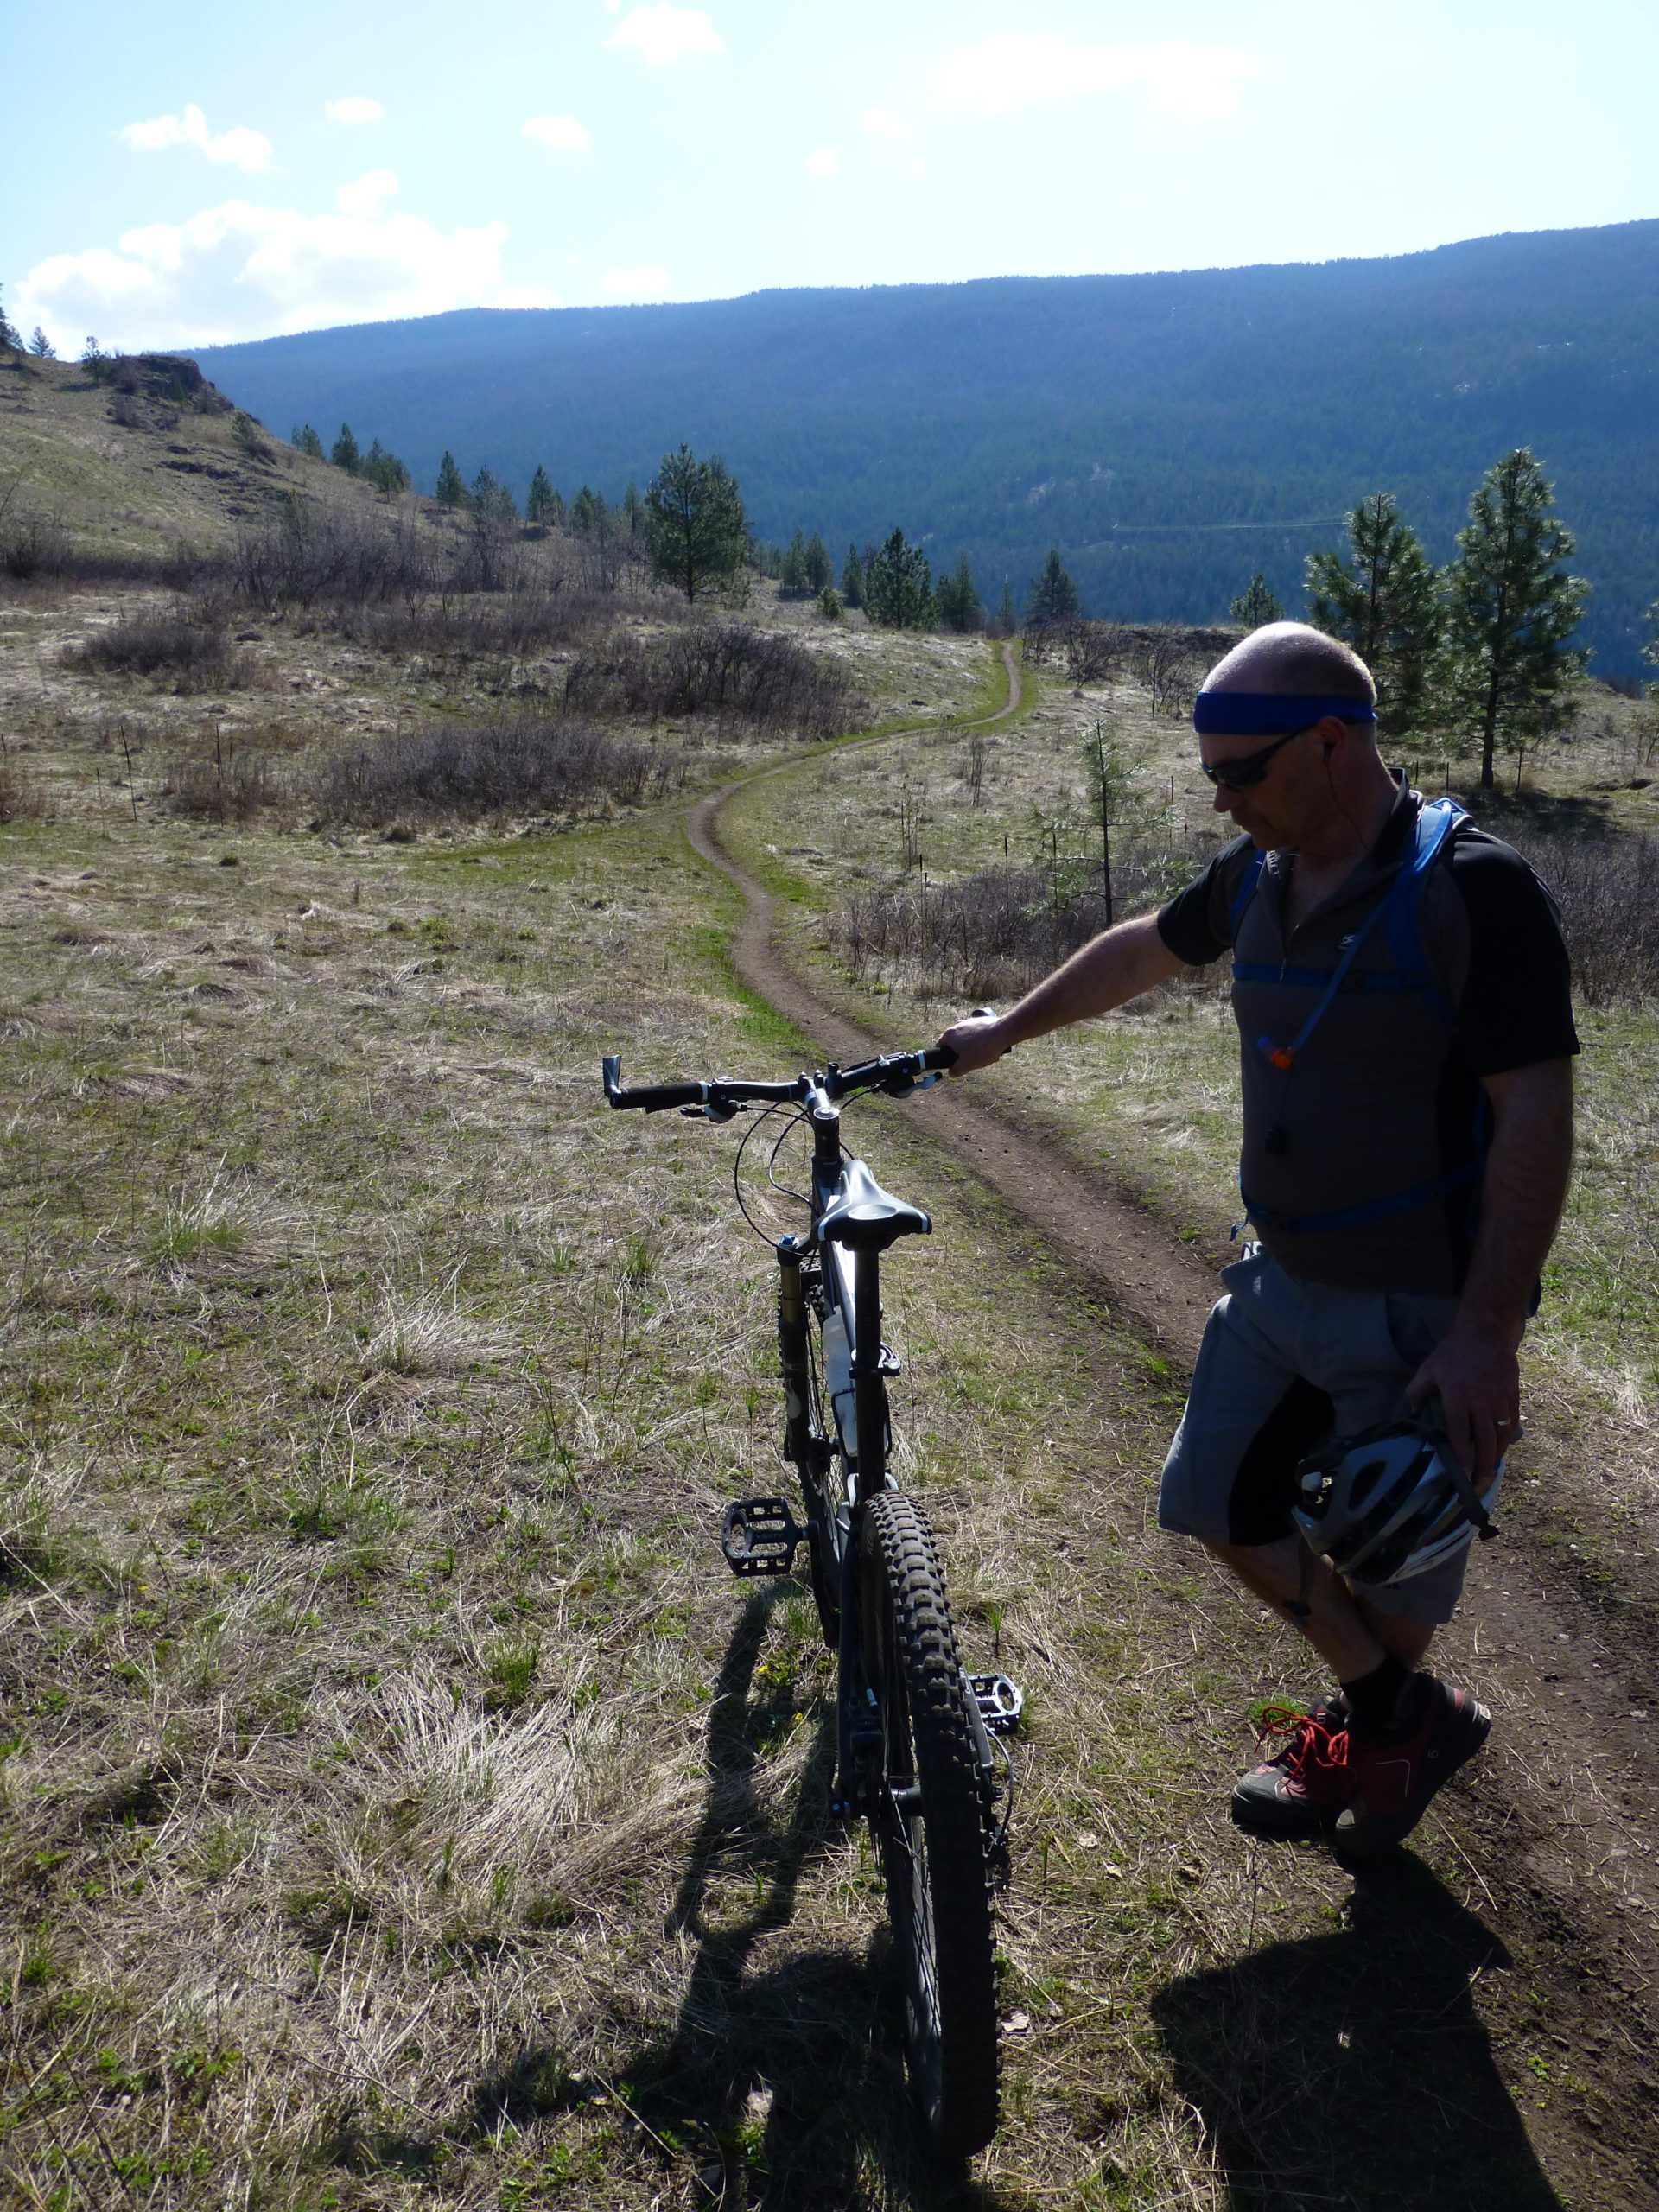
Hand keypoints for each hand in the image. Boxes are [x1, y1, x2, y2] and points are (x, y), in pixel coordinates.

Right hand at [935, 1010, 1012, 1076]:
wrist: (1002, 1033)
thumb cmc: (982, 1049)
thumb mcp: (966, 1065)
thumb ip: (955, 1070)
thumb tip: (951, 1072)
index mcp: (949, 1035)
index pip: (939, 1046)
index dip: (943, 1056)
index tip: (952, 1062)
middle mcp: (957, 1025)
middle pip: (954, 1042)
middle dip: (961, 1052)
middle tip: (970, 1060)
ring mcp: (969, 1021)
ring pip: (966, 1037)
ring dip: (972, 1046)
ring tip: (983, 1054)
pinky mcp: (980, 1020)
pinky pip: (977, 1032)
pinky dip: (981, 1039)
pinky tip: (990, 1047)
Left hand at [1405, 1318, 1519, 1486]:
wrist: (1486, 1334)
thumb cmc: (1453, 1352)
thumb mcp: (1429, 1368)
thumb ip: (1417, 1391)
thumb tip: (1410, 1412)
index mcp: (1457, 1397)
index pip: (1459, 1432)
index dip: (1461, 1455)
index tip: (1461, 1471)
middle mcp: (1480, 1402)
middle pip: (1483, 1441)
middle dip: (1481, 1466)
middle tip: (1478, 1483)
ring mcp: (1499, 1400)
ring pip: (1500, 1436)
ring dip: (1496, 1457)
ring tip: (1489, 1472)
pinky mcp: (1512, 1396)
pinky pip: (1512, 1423)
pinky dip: (1507, 1439)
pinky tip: (1501, 1449)